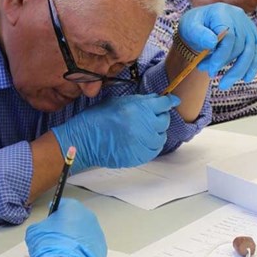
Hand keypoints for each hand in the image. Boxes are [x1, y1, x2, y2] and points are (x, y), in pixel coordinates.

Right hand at [25, 199, 106, 256]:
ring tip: (64, 250)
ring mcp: (97, 233)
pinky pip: (90, 246)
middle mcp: (88, 217)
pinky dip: (83, 250)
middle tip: (55, 237)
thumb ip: (40, 225)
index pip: (62, 204)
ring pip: (84, 233)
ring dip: (75, 239)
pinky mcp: (102, 249)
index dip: (54, 213)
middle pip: (75, 218)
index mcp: (73, 207)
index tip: (50, 221)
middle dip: (66, 226)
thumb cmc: (51, 246)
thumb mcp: (34, 231)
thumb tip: (43, 229)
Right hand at [52, 93, 179, 172]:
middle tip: (152, 118)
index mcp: (138, 108)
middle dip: (160, 117)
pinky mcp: (138, 156)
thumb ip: (138, 101)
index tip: (172, 101)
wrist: (84, 140)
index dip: (169, 101)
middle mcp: (143, 125)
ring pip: (161, 137)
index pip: (163, 103)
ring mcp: (141, 142)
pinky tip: (143, 142)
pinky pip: (154, 151)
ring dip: (156, 133)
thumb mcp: (117, 102)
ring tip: (146, 132)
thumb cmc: (96, 119)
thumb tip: (155, 100)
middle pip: (164, 120)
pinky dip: (152, 146)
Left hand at [178, 3, 256, 89]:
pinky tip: (246, 79)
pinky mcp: (252, 34)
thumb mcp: (189, 27)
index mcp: (222, 12)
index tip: (210, 70)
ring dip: (239, 70)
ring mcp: (247, 25)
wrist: (200, 23)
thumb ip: (199, 34)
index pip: (229, 36)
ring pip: (250, 50)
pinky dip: (253, 66)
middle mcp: (238, 16)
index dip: (221, 56)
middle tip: (210, 74)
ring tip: (224, 84)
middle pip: (239, 44)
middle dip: (225, 64)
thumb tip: (212, 42)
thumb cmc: (193, 26)